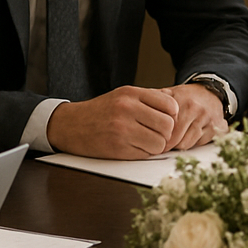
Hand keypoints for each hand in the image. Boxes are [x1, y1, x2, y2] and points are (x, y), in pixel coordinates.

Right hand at [46, 85, 226, 157]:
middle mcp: (127, 109)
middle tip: (155, 134)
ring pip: (160, 143)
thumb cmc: (101, 111)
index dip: (172, 116)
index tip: (163, 120)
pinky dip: (144, 154)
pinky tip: (133, 147)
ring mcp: (122, 129)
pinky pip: (146, 155)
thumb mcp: (123, 95)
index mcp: (131, 93)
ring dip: (156, 146)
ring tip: (144, 141)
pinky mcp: (118, 148)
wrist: (71, 125)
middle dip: (165, 133)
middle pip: (168, 126)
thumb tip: (177, 109)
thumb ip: (148, 99)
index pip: (171, 105)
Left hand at [158, 83, 227, 150]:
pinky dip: (192, 144)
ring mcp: (209, 121)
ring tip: (175, 139)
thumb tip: (136, 105)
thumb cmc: (188, 96)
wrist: (212, 93)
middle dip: (167, 143)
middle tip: (162, 142)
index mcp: (184, 102)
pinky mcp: (218, 130)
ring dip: (179, 145)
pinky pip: (199, 144)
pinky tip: (188, 136)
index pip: (167, 127)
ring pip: (187, 144)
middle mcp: (198, 111)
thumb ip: (154, 99)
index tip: (153, 137)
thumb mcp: (170, 93)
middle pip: (176, 139)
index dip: (158, 135)